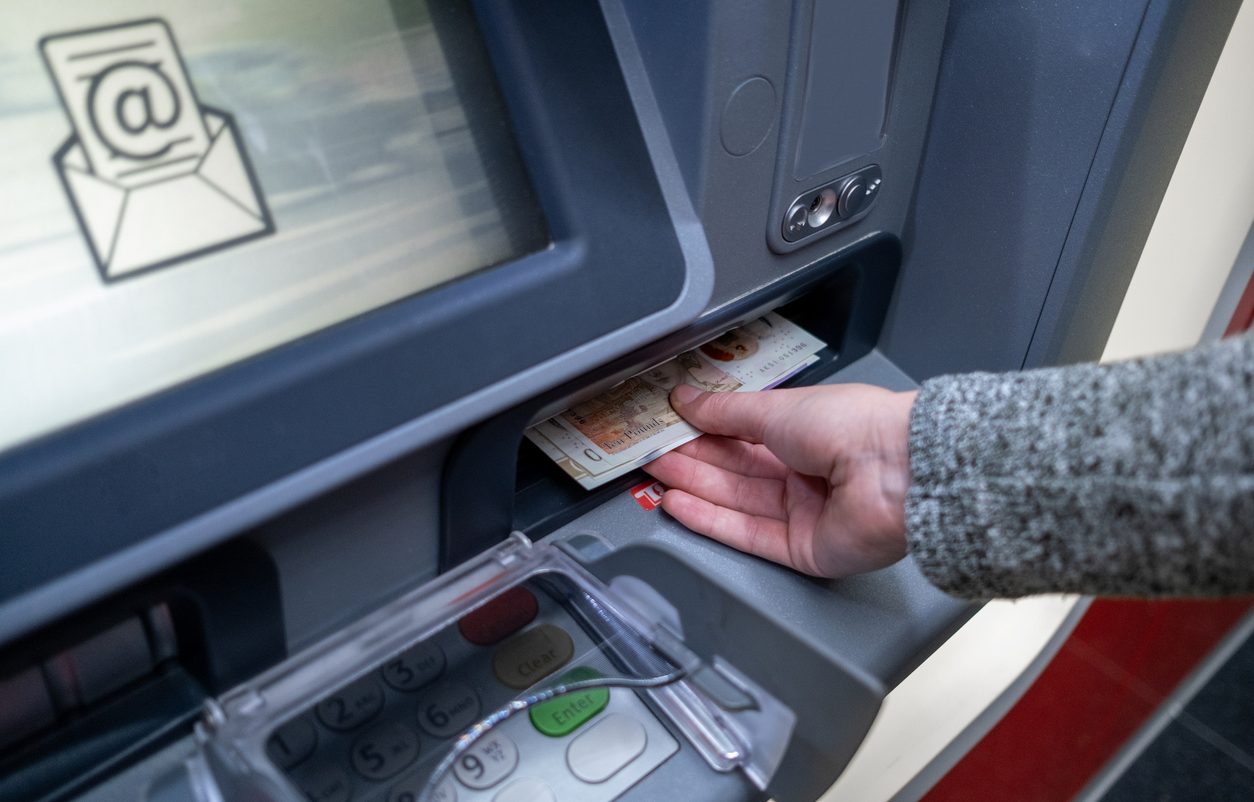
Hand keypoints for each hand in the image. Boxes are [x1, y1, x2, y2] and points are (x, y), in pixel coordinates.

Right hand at [642, 383, 916, 577]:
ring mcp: (804, 513)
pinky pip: (748, 534)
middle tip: (646, 453)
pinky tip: (677, 506)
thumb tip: (685, 398)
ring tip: (651, 477)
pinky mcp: (802, 550)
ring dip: (692, 489)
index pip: (743, 434)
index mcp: (806, 432)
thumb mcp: (776, 408)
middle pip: (736, 469)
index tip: (666, 426)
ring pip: (736, 501)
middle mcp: (806, 472)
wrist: (898, 472)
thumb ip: (724, 411)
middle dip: (691, 460)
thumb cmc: (851, 426)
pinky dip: (710, 521)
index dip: (703, 431)